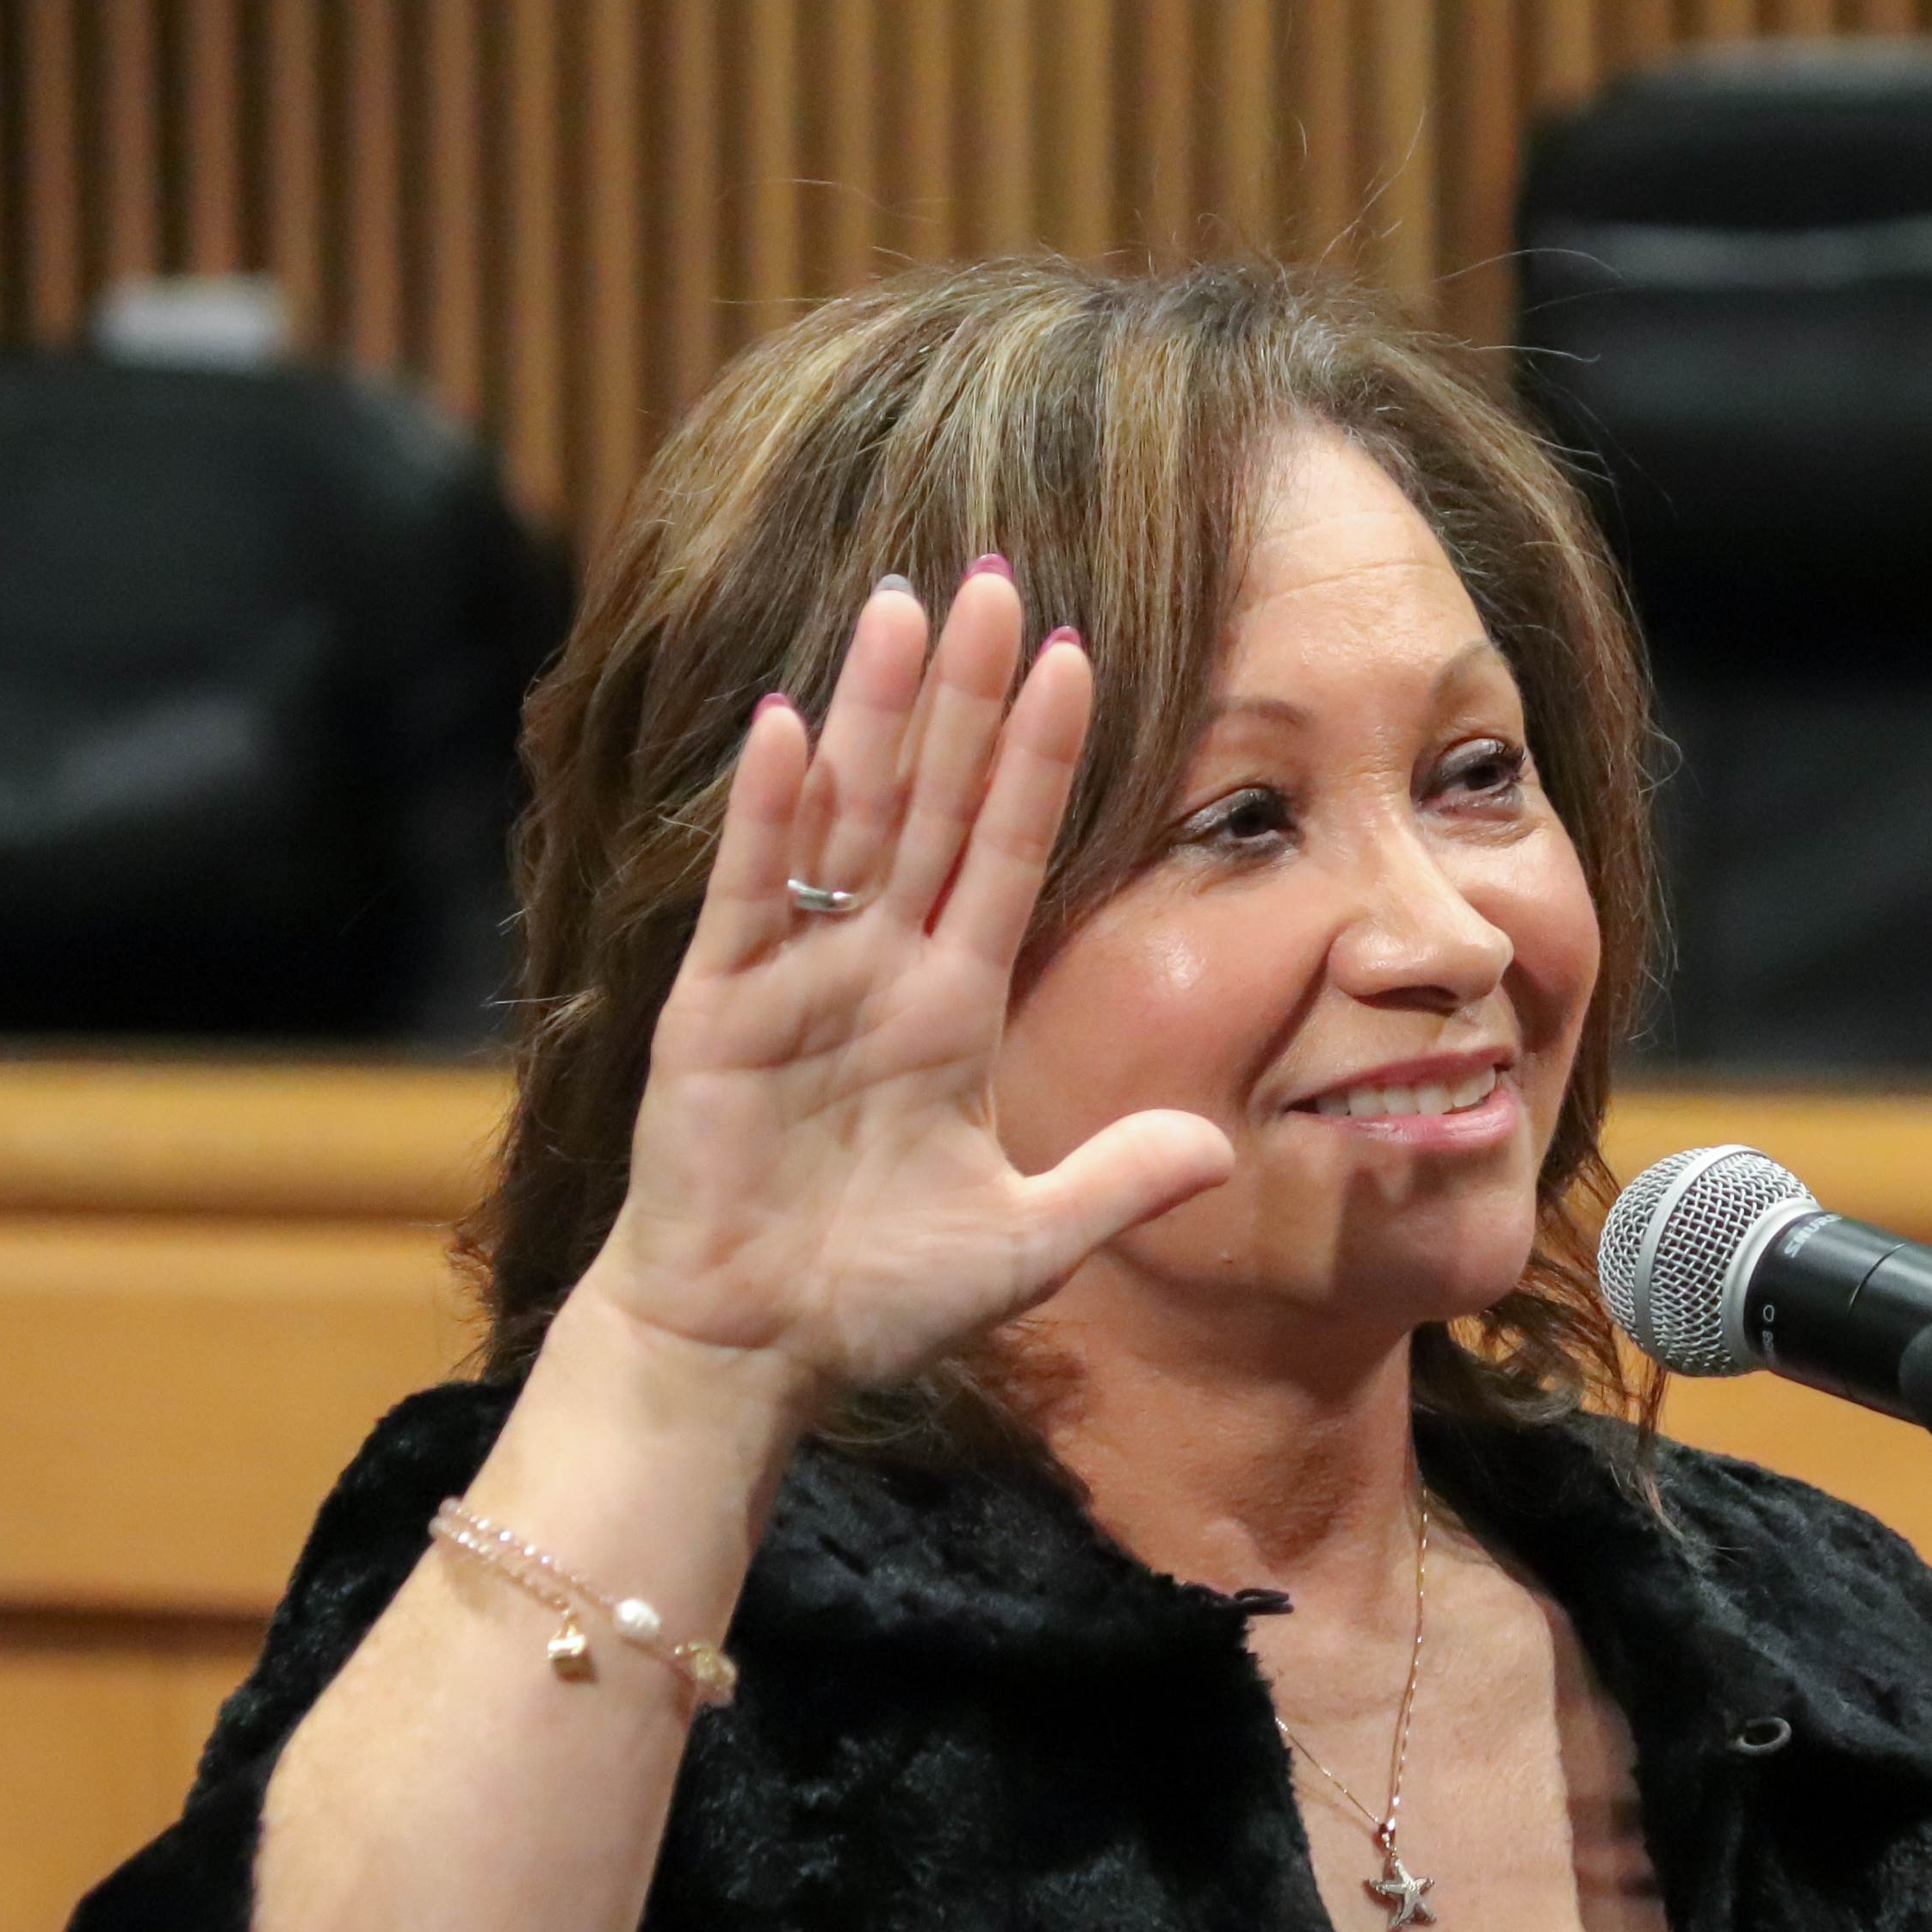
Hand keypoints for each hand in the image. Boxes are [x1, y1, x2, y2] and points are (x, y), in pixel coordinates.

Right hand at [572, 565, 1236, 1407]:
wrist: (748, 1355)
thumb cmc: (871, 1296)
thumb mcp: (1024, 1243)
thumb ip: (1114, 1181)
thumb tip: (1218, 1147)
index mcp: (947, 1010)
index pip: (1006, 853)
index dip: (1039, 758)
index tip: (1077, 655)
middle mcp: (873, 974)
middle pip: (928, 803)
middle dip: (962, 693)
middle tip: (993, 576)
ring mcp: (790, 984)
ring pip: (843, 820)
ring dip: (872, 714)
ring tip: (902, 602)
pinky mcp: (713, 1016)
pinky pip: (748, 899)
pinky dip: (768, 816)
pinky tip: (792, 725)